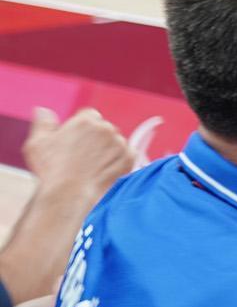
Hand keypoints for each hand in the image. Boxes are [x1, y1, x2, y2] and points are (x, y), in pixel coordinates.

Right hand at [22, 104, 154, 211]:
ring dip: (107, 150)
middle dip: (95, 139)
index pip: (88, 116)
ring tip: (91, 168)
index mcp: (86, 121)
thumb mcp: (37, 144)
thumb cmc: (51, 170)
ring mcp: (120, 143)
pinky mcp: (129, 159)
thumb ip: (43, 123)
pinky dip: (118, 161)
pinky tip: (103, 171)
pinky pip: (127, 155)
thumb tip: (43, 110)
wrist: (69, 196)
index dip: (81, 129)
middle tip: (82, 158)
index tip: (75, 143)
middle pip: (103, 129)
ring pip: (115, 142)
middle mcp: (106, 128)